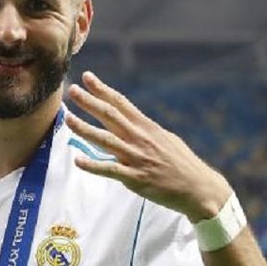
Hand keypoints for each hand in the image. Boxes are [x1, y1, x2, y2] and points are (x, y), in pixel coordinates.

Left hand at [65, 71, 230, 220]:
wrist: (198, 188)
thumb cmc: (182, 163)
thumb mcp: (166, 139)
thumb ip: (145, 131)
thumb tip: (131, 122)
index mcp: (147, 127)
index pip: (121, 103)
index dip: (102, 89)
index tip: (87, 77)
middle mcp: (140, 139)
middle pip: (110, 116)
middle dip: (89, 102)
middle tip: (72, 90)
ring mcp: (137, 158)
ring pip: (106, 140)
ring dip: (84, 129)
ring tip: (68, 119)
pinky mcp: (136, 179)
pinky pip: (110, 170)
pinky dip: (93, 165)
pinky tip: (78, 160)